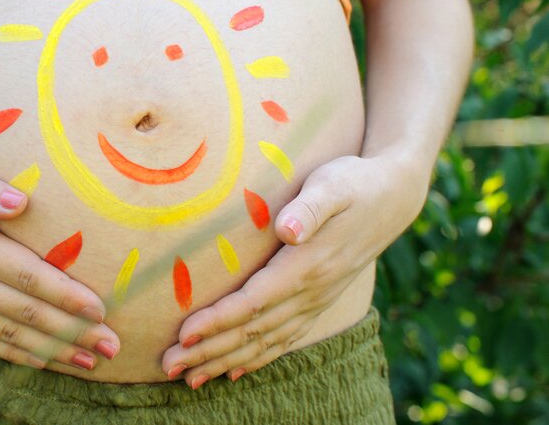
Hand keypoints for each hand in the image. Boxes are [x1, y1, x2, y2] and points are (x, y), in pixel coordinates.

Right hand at [0, 156, 119, 371]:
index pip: (27, 278)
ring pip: (7, 337)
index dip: (66, 296)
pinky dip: (13, 356)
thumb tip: (21, 202)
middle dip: (73, 332)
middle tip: (112, 346)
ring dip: (51, 351)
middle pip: (26, 315)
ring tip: (89, 363)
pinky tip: (39, 361)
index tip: (100, 310)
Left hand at [161, 153, 428, 387]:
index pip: (254, 301)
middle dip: (209, 350)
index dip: (218, 320)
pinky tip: (236, 370)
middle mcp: (312, 291)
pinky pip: (285, 338)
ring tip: (191, 379)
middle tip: (168, 367)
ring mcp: (316, 300)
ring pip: (266, 341)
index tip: (184, 334)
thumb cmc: (354, 183)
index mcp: (308, 265)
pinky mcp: (319, 300)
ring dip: (226, 360)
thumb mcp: (334, 185)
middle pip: (253, 330)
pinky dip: (258, 357)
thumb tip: (288, 230)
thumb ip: (311, 208)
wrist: (393, 197)